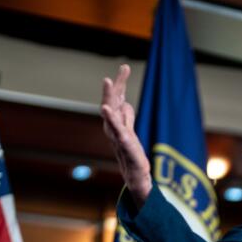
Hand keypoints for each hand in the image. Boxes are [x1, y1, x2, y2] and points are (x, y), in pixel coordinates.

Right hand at [100, 63, 152, 204]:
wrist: (135, 175)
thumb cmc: (131, 153)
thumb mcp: (130, 130)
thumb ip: (127, 116)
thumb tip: (123, 102)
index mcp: (117, 121)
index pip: (118, 99)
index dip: (120, 83)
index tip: (125, 66)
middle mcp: (114, 126)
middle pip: (112, 102)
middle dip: (111, 87)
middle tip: (110, 72)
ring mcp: (117, 135)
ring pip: (112, 113)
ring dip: (108, 97)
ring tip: (107, 81)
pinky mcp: (125, 144)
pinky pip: (118, 129)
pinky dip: (111, 118)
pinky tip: (106, 109)